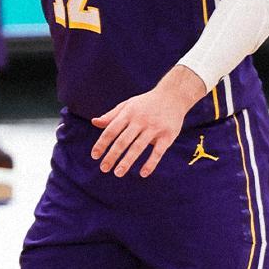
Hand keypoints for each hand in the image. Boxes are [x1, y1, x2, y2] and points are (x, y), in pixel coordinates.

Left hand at [90, 66, 205, 177]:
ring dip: (127, 161)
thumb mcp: (127, 105)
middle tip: (103, 168)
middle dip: (112, 155)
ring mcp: (154, 128)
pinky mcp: (168, 135)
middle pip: (123, 141)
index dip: (102, 143)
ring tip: (118, 173)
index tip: (94, 156)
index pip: (111, 130)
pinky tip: (143, 173)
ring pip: (138, 147)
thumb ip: (111, 116)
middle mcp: (140, 121)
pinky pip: (158, 151)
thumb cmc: (146, 103)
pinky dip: (151, 163)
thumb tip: (94, 122)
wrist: (173, 95)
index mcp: (128, 114)